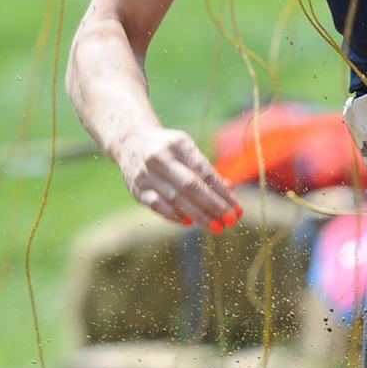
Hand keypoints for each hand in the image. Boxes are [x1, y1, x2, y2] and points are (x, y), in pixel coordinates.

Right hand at [117, 123, 242, 232]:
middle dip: (213, 205)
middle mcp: (160, 157)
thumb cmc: (168, 149)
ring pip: (175, 198)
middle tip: (230, 221)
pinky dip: (174, 215)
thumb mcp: (187, 150)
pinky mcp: (136, 189)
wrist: (129, 141)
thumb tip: (230, 189)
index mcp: (179, 144)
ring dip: (198, 215)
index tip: (237, 208)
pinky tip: (189, 222)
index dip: (222, 192)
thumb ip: (207, 170)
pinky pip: (157, 205)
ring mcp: (146, 173)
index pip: (205, 171)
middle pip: (191, 186)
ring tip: (216, 227)